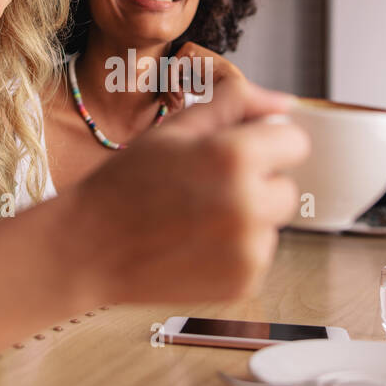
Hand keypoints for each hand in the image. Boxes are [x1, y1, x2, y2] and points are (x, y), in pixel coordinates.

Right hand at [61, 76, 309, 304]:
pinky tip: (194, 245)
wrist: (90, 248)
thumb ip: (236, 103)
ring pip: (272, 224)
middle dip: (257, 184)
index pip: (295, 142)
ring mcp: (249, 250)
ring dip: (247, 219)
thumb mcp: (177, 128)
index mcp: (236, 156)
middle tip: (206, 188)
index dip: (265, 143)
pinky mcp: (244, 283)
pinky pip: (258, 255)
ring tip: (195, 219)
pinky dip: (235, 251)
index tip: (236, 152)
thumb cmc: (128, 182)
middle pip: (287, 187)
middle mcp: (250, 205)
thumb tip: (285, 102)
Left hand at [159, 41, 244, 113]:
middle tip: (172, 107)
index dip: (166, 92)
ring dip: (169, 90)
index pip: (169, 76)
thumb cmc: (214, 89)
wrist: (231, 84)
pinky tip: (181, 94)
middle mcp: (185, 53)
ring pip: (167, 71)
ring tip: (179, 103)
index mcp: (187, 62)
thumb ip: (176, 89)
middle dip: (166, 93)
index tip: (168, 107)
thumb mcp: (191, 89)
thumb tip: (160, 100)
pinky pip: (172, 67)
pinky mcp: (189, 48)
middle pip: (166, 73)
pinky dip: (172, 83)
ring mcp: (187, 49)